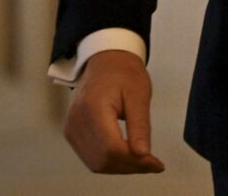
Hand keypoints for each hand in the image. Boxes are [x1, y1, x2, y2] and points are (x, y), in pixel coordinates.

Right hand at [63, 49, 165, 173]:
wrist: (105, 60)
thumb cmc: (124, 72)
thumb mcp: (140, 95)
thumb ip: (140, 125)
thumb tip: (144, 154)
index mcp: (93, 108)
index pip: (111, 148)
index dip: (134, 161)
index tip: (156, 164)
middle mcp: (76, 121)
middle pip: (102, 159)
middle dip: (130, 167)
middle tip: (153, 164)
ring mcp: (71, 128)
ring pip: (95, 163)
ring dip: (121, 167)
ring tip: (144, 162)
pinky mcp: (72, 132)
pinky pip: (90, 157)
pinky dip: (110, 162)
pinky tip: (128, 157)